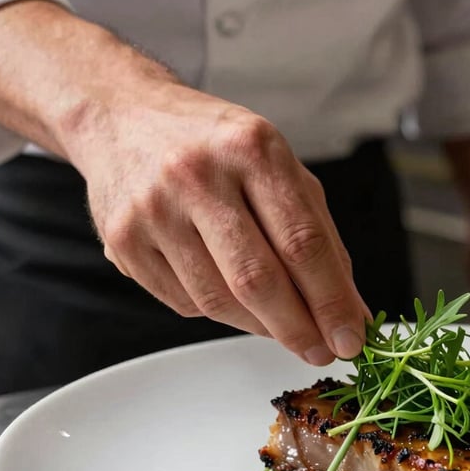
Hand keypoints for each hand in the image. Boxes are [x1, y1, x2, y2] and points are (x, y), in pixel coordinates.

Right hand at [68, 82, 368, 364]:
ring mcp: (154, 210)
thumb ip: (316, 232)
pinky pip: (186, 303)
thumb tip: (347, 307)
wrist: (119, 118)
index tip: (350, 338)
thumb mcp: (276, 165)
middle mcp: (197, 175)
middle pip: (257, 279)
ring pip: (219, 301)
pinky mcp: (123, 241)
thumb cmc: (213, 146)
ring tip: (281, 326)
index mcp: (250, 148)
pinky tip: (233, 299)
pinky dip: (221, 313)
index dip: (332, 301)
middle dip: (298, 329)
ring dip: (261, 326)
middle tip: (321, 352)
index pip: (302, 242)